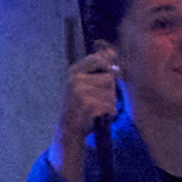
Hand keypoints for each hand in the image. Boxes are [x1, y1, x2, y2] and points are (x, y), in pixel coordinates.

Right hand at [47, 47, 120, 181]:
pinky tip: (97, 117)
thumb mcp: (86, 83)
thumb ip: (99, 67)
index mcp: (75, 71)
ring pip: (111, 94)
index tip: (104, 79)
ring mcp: (80, 92)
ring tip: (96, 109)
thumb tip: (112, 51)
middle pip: (109, 79)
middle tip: (96, 101)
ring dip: (109, 104)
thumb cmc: (81, 105)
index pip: (98, 59)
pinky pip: (110, 106)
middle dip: (109, 91)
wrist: (69, 129)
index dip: (107, 69)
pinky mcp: (87, 105)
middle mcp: (76, 79)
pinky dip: (109, 114)